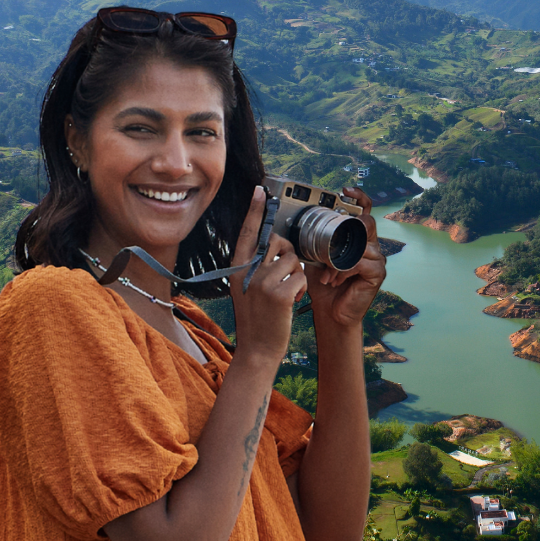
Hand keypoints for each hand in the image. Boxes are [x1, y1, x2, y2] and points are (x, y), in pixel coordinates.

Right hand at [229, 186, 307, 365]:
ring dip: (297, 276)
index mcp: (237, 269)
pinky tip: (292, 302)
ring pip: (294, 260)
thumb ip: (256, 266)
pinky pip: (301, 277)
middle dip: (289, 254)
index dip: (254, 211)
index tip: (260, 190)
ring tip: (287, 293)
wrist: (257, 350)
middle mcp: (247, 272)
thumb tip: (275, 245)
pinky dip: (302, 289)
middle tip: (286, 275)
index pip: (247, 233)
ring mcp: (262, 283)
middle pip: (277, 242)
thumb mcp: (247, 289)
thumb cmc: (257, 318)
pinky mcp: (279, 294)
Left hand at [307, 187, 386, 328]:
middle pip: (366, 223)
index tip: (345, 190)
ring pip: (359, 244)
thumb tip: (297, 222)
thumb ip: (315, 239)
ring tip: (326, 272)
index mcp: (357, 237)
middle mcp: (370, 245)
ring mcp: (376, 259)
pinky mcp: (377, 273)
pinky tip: (334, 280)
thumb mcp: (315, 255)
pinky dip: (343, 270)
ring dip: (337, 259)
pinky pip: (360, 262)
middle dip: (346, 230)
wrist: (330, 312)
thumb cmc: (323, 284)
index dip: (358, 197)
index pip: (364, 210)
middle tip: (330, 242)